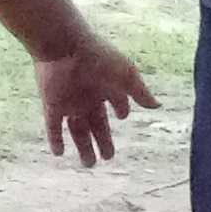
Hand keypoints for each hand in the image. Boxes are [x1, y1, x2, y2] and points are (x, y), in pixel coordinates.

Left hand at [32, 31, 159, 165]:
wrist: (65, 47)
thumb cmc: (99, 57)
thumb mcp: (126, 74)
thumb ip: (140, 91)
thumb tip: (158, 106)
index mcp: (106, 86)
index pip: (116, 102)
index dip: (121, 110)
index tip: (123, 117)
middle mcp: (88, 97)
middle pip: (97, 124)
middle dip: (103, 140)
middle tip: (108, 158)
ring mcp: (70, 102)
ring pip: (77, 130)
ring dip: (83, 147)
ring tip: (89, 164)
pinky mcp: (53, 105)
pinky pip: (53, 126)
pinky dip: (56, 140)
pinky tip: (59, 154)